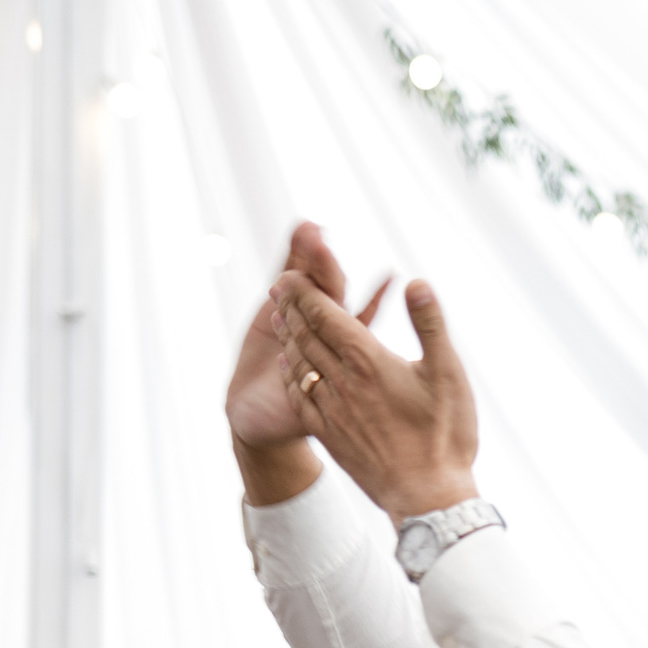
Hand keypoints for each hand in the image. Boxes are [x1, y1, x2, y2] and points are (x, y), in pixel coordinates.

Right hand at [228, 223, 387, 444]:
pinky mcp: (272, 312)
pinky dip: (291, 258)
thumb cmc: (293, 421)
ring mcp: (299, 318)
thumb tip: (371, 390)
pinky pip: (285, 282)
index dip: (376, 299)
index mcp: (345, 355)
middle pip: (330, 293)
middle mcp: (326, 332)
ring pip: (308, 282)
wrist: (257, 420)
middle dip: (326, 265)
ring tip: (311, 226)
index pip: (363, 321)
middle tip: (323, 237)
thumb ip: (339, 400)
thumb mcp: (318, 415)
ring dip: (310, 255)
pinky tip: (300, 230)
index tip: (390, 277)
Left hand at [269, 234, 477, 522]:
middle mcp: (341, 382)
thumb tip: (415, 282)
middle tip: (279, 284)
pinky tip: (290, 367)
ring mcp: (331, 410)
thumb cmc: (444, 435)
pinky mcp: (329, 434)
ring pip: (300, 363)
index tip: (292, 271)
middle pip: (306, 334)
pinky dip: (291, 373)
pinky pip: (299, 396)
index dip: (306, 291)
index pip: (326, 315)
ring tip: (280, 317)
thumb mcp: (447, 373)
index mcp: (367, 361)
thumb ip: (429, 324)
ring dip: (288, 336)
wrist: (426, 497)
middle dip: (291, 305)